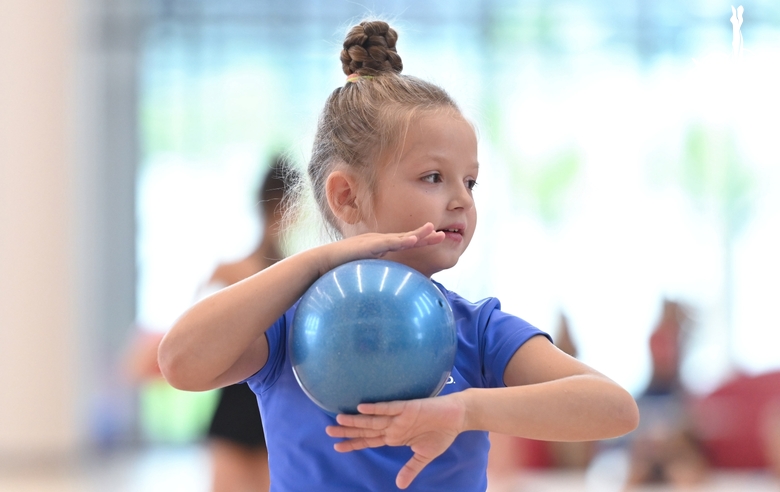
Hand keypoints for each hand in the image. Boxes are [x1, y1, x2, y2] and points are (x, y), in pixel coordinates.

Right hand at [317, 223, 443, 276]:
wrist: (320, 263)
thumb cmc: (338, 271)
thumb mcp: (362, 274)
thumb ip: (374, 279)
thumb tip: (384, 295)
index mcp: (379, 247)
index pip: (404, 242)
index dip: (421, 240)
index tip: (437, 240)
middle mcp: (378, 241)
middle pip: (407, 237)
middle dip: (425, 235)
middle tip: (443, 235)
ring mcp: (373, 241)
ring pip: (400, 237)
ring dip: (418, 234)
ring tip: (433, 232)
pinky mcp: (367, 245)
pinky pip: (388, 243)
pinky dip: (401, 241)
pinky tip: (413, 240)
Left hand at [325, 394, 466, 488]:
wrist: (457, 417)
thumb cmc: (441, 433)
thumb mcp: (424, 456)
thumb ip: (411, 469)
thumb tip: (399, 485)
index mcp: (395, 436)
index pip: (370, 440)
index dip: (354, 443)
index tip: (337, 446)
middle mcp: (393, 426)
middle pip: (366, 429)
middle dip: (348, 431)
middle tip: (328, 431)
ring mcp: (399, 417)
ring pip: (373, 419)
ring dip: (357, 420)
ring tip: (339, 419)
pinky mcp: (408, 408)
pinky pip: (389, 408)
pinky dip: (376, 409)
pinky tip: (362, 408)